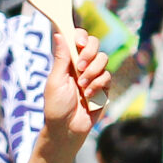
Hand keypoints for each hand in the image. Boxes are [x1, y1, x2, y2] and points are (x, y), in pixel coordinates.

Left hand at [41, 26, 108, 152]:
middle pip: (95, 44)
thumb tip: (58, 34)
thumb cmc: (56, 106)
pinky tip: (88, 96)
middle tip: (80, 67)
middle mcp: (82, 65)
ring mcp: (94, 75)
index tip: (79, 43)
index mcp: (68, 60)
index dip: (81, 36)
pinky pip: (107, 76)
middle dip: (89, 52)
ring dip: (92, 71)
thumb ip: (60, 57)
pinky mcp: (103, 87)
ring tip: (82, 86)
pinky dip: (97, 85)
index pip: (78, 38)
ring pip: (103, 59)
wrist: (66, 129)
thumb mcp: (55, 80)